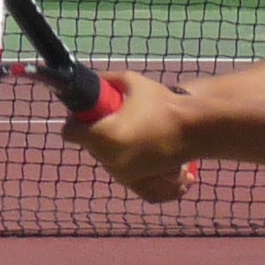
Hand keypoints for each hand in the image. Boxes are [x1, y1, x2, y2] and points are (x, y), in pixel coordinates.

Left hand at [70, 69, 193, 201]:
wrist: (194, 127)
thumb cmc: (161, 103)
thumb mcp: (131, 81)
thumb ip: (107, 80)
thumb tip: (93, 81)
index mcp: (102, 136)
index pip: (70, 133)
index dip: (75, 122)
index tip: (86, 116)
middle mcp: (109, 160)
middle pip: (89, 146)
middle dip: (97, 134)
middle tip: (116, 121)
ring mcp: (125, 176)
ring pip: (106, 161)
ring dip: (113, 149)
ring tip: (134, 134)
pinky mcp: (140, 184)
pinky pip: (124, 181)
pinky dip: (129, 172)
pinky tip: (138, 159)